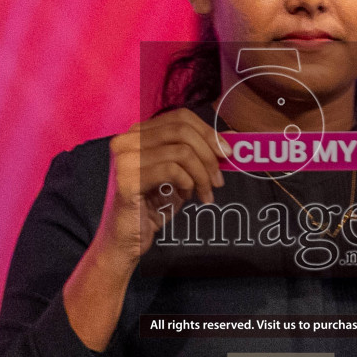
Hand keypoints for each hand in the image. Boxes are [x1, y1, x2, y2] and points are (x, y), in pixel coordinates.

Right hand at [98, 108, 228, 260]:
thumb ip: (199, 153)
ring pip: (181, 152)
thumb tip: (231, 137)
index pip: (180, 117)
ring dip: (202, 174)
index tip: (226, 153)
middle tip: (219, 179)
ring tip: (205, 193)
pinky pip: (172, 170)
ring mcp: (124, 159)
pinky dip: (188, 183)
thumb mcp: (181, 175)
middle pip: (182, 131)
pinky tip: (185, 196)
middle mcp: (127, 141)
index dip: (208, 132)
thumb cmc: (152, 206)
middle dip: (209, 155)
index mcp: (138, 133)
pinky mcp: (127, 180)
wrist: (127, 240)